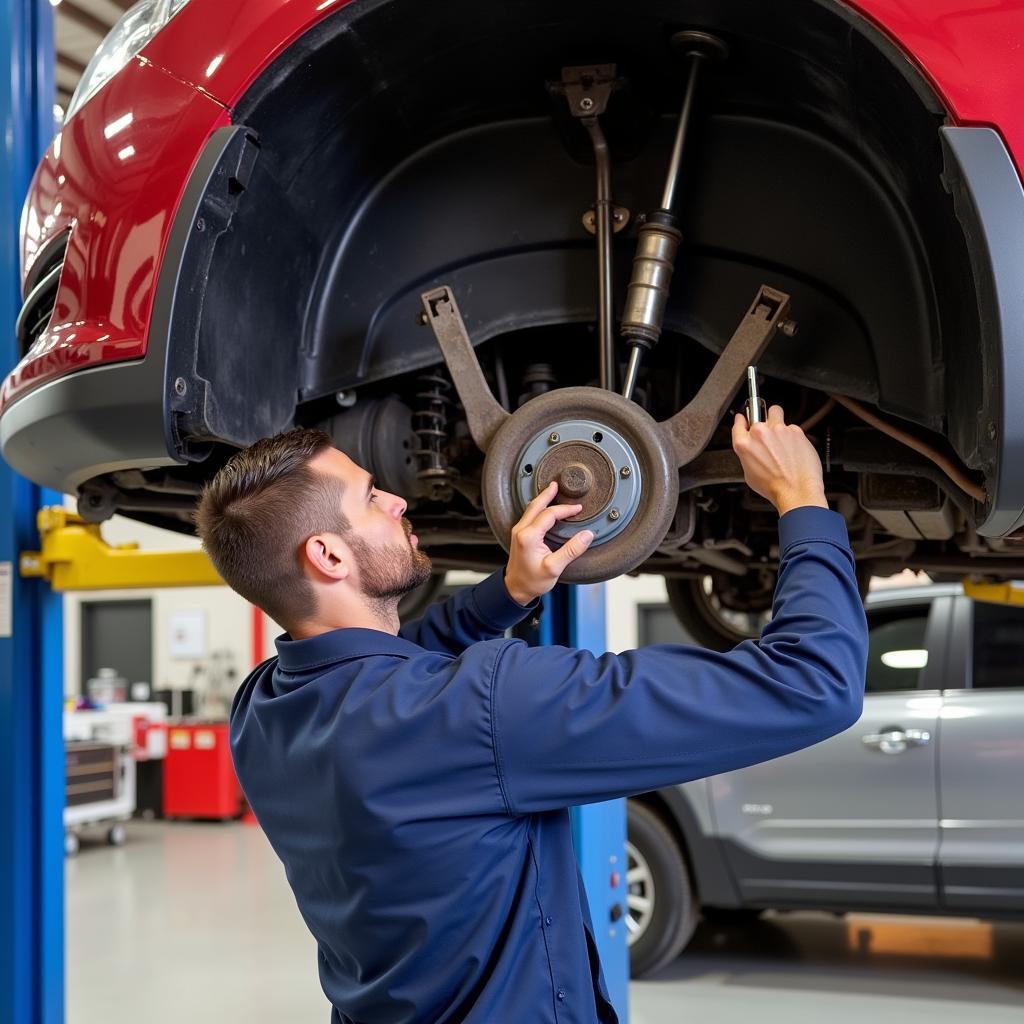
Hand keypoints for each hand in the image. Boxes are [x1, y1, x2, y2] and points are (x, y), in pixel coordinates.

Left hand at [504, 481, 594, 604]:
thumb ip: (571, 550)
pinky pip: (529, 515)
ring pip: (531, 508)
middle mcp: (521, 531)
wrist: (515, 589)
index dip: (565, 509)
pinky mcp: (519, 535)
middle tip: (558, 485)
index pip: (549, 515)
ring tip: (552, 490)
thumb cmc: (532, 581)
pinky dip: (538, 507)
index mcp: (529, 536)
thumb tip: (586, 535)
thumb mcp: (554, 567)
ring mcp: (518, 532)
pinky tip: (544, 507)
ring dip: (543, 498)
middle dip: (548, 494)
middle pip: (536, 505)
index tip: (578, 509)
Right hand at [732, 404, 827, 514]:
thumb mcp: (749, 474)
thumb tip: (754, 450)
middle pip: (759, 415)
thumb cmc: (775, 487)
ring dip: (778, 424)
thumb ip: (748, 455)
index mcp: (744, 444)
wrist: (797, 490)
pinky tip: (794, 450)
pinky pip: (793, 427)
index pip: (738, 423)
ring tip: (784, 440)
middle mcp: (760, 433)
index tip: (744, 419)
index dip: (742, 420)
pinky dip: (794, 436)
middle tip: (770, 436)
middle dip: (764, 423)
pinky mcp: (795, 430)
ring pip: (776, 413)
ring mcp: (778, 430)